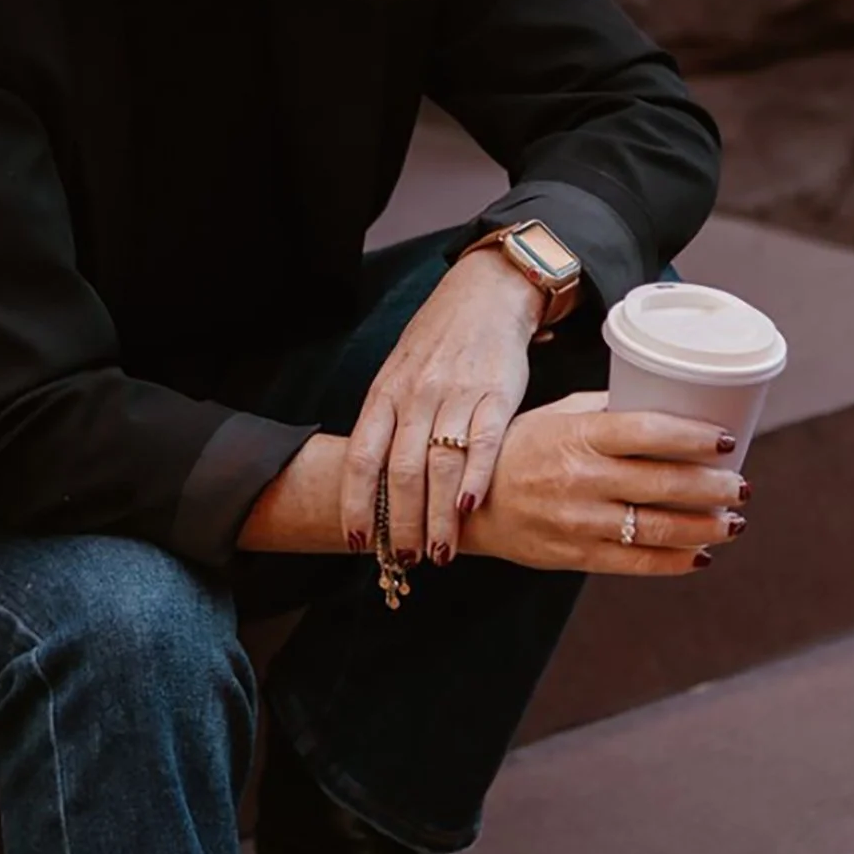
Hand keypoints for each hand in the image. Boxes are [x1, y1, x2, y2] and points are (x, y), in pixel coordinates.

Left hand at [340, 248, 541, 565]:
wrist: (485, 294)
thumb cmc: (437, 344)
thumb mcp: (398, 376)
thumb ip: (386, 425)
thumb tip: (373, 486)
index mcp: (385, 395)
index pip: (362, 458)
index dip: (356, 504)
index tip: (357, 541)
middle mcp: (416, 397)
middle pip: (402, 471)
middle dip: (401, 523)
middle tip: (404, 558)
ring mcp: (456, 395)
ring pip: (440, 464)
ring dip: (439, 516)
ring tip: (439, 552)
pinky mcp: (497, 393)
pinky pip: (484, 441)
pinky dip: (476, 477)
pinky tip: (469, 507)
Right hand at [462, 391, 747, 574]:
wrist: (467, 503)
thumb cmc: (517, 450)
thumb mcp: (556, 416)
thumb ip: (607, 411)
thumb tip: (666, 406)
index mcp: (578, 435)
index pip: (650, 432)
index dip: (695, 437)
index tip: (727, 440)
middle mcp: (581, 478)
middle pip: (665, 483)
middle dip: (715, 487)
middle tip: (742, 485)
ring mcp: (578, 521)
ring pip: (658, 528)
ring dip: (706, 527)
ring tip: (733, 521)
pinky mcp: (574, 555)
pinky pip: (636, 563)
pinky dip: (675, 561)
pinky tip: (700, 555)